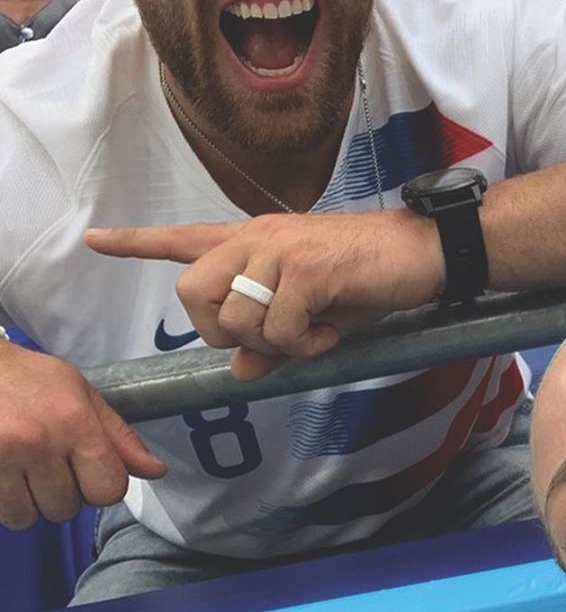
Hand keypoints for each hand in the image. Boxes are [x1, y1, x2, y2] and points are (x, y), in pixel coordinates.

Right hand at [0, 342, 165, 529]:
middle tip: (49, 464)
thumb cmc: (29, 378)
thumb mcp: (81, 394)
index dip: (102, 486)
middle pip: (67, 508)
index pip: (108, 489)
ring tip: (22, 468)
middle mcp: (39, 445)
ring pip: (28, 518)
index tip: (89, 472)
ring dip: (29, 502)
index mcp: (75, 423)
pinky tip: (4, 473)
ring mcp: (1, 461)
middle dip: (62, 493)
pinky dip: (4, 501)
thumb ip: (119, 437)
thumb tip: (157, 471)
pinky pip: (1, 514)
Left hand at [85, 211, 445, 380]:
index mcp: (255, 241)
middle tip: (272, 338)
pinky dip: (304, 345)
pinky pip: (279, 329)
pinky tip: (331, 331)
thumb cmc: (371, 278)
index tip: (95, 240)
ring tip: (316, 332)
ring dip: (277, 344)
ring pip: (238, 321)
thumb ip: (274, 340)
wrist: (423, 251)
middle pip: (192, 294)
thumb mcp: (317, 314)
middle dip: (224, 332)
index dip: (138, 243)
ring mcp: (280, 250)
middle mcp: (258, 238)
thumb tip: (242, 374)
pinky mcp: (306, 269)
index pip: (184, 239)